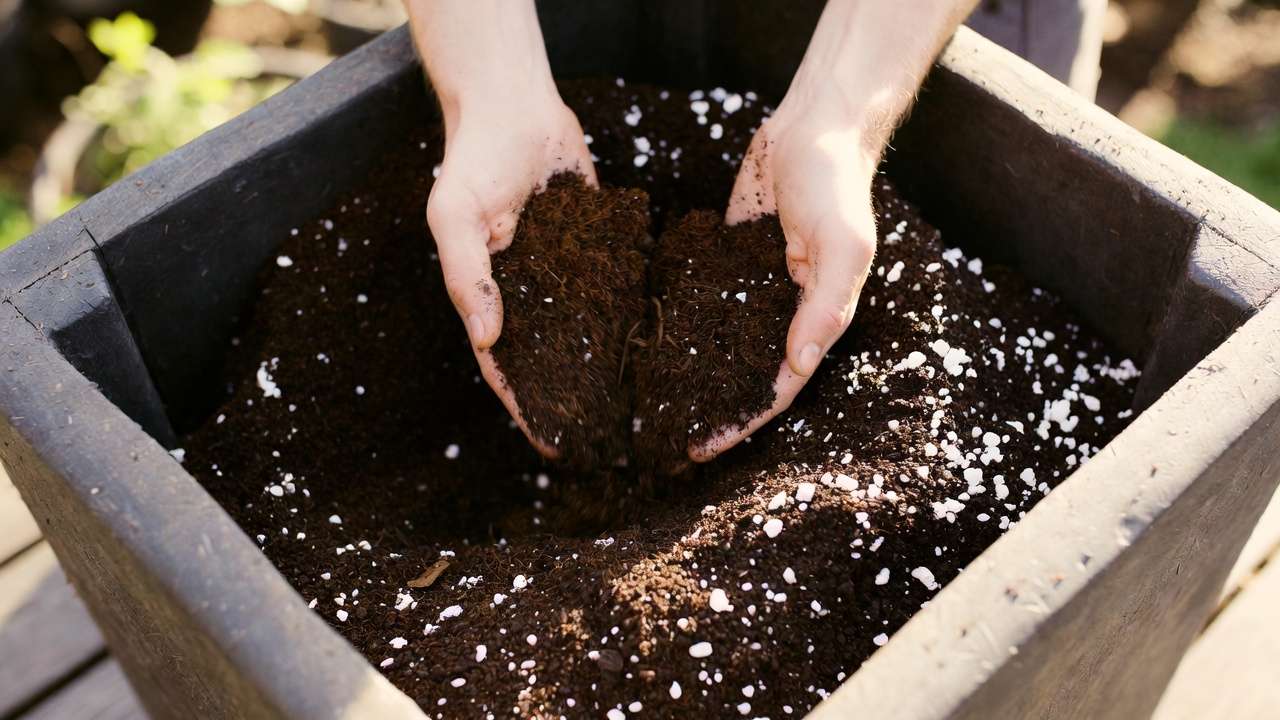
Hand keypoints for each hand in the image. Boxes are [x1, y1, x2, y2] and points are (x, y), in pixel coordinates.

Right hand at [426, 84, 595, 458]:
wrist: (512, 103)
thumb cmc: (474, 158)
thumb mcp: (454, 216)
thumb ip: (467, 276)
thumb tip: (485, 338)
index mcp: (487, 292)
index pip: (504, 363)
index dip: (525, 406)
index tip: (551, 446)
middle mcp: (525, 289)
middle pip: (547, 356)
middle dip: (568, 399)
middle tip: (601, 445)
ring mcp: (561, 269)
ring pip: (583, 329)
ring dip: (600, 367)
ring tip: (632, 412)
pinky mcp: (594, 243)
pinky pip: (611, 286)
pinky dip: (625, 315)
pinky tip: (654, 347)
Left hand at [690, 90, 879, 461]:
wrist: (815, 125)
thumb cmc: (837, 184)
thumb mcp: (843, 244)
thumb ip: (825, 303)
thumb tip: (799, 363)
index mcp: (817, 315)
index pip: (780, 384)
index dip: (746, 419)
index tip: (706, 447)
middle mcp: (785, 309)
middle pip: (747, 372)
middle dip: (716, 408)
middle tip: (671, 440)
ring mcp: (754, 284)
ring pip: (724, 342)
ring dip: (697, 374)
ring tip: (654, 405)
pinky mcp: (728, 255)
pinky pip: (704, 297)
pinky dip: (684, 322)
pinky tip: (649, 344)